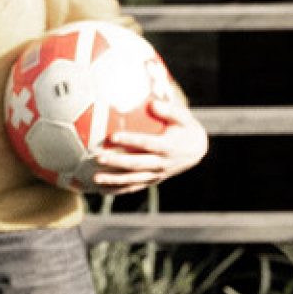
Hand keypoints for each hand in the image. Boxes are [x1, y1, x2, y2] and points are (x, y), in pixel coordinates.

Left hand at [84, 97, 208, 193]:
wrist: (196, 150)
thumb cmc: (186, 128)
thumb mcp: (183, 116)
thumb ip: (168, 110)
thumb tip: (151, 103)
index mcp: (168, 146)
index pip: (146, 143)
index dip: (130, 140)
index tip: (113, 136)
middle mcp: (162, 163)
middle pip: (136, 164)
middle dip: (117, 162)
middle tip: (98, 158)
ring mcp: (157, 174)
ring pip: (133, 179)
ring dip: (114, 180)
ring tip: (96, 178)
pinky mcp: (153, 181)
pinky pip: (134, 187)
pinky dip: (118, 190)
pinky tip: (102, 189)